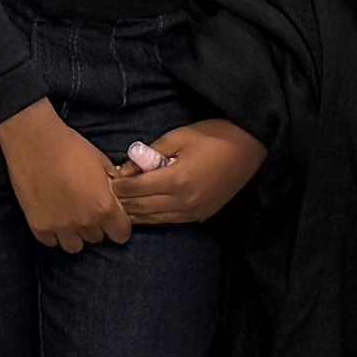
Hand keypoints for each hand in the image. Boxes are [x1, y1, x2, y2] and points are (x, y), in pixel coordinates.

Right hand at [0, 101, 133, 252]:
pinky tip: (52, 215)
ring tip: (69, 216)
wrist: (34, 141)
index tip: (112, 218)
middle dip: (95, 226)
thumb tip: (119, 197)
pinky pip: (51, 242)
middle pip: (97, 239)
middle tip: (86, 209)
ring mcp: (60, 227)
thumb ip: (113, 186)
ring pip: (75, 246)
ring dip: (75, 234)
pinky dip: (53, 232)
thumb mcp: (102, 163)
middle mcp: (84, 222)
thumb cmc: (71, 147)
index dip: (118, 226)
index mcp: (104, 207)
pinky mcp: (38, 227)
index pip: (121, 235)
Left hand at [118, 118, 268, 228]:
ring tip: (120, 206)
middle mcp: (183, 201)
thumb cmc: (214, 136)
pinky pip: (170, 221)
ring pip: (154, 219)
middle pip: (141, 208)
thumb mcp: (179, 136)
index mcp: (176, 179)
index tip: (106, 180)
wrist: (250, 147)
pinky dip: (153, 217)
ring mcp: (194, 211)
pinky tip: (143, 212)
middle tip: (107, 195)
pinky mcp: (202, 215)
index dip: (118, 186)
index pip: (135, 189)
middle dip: (122, 202)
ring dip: (135, 213)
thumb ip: (151, 152)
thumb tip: (127, 167)